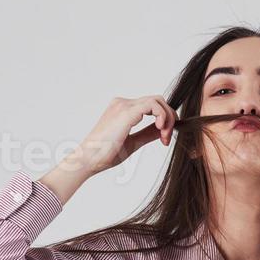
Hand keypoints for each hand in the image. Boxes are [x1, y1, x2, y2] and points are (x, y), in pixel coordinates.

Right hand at [62, 95, 177, 178]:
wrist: (90, 159)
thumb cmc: (106, 153)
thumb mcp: (134, 141)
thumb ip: (148, 133)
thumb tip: (163, 130)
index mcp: (123, 109)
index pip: (152, 105)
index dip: (165, 120)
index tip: (165, 139)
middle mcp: (123, 103)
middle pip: (157, 100)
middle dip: (169, 118)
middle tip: (166, 139)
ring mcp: (124, 105)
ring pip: (157, 100)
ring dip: (167, 118)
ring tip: (164, 137)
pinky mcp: (127, 111)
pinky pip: (153, 105)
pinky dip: (162, 116)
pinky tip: (160, 129)